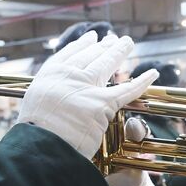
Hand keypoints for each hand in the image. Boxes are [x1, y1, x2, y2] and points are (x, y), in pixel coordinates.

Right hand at [16, 31, 156, 158]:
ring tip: (127, 42)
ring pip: (107, 63)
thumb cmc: (36, 136)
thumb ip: (47, 101)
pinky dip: (143, 81)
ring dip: (119, 51)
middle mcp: (68, 76)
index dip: (82, 45)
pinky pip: (128, 89)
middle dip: (104, 46)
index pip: (68, 55)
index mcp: (49, 77)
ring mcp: (86, 87)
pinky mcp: (103, 103)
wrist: (42, 147)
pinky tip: (152, 73)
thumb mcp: (32, 109)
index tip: (91, 37)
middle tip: (113, 39)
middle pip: (90, 56)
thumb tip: (52, 106)